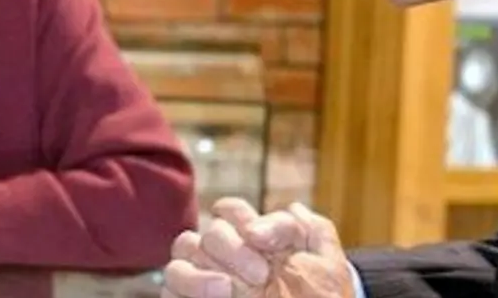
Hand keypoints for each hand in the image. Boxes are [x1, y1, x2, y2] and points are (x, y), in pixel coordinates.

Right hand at [162, 198, 353, 297]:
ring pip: (183, 252)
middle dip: (232, 248)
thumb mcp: (327, 264)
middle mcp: (225, 255)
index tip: (263, 242)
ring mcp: (204, 277)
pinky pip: (170, 286)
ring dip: (202, 269)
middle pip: (210, 231)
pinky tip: (216, 295)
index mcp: (253, 238)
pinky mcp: (187, 297)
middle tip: (259, 275)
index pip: (231, 210)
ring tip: (225, 288)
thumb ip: (311, 229)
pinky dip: (186, 287)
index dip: (240, 217)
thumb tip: (286, 210)